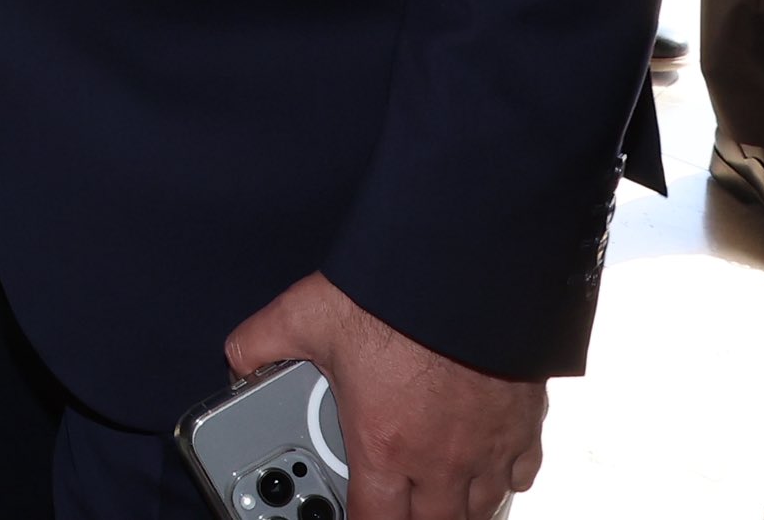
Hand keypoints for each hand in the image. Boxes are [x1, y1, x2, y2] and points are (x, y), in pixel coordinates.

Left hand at [224, 272, 544, 519]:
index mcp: (384, 446)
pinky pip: (520, 476)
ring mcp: (489, 447)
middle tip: (395, 503)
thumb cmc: (395, 295)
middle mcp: (441, 459)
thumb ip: (261, 343)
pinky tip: (486, 469)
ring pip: (480, 508)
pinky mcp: (525, 425)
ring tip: (434, 497)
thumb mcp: (304, 315)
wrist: (467, 268)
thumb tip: (238, 359)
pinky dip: (502, 481)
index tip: (353, 514)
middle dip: (411, 518)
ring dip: (456, 508)